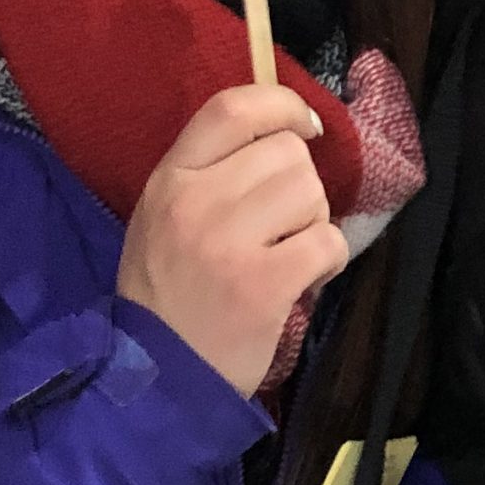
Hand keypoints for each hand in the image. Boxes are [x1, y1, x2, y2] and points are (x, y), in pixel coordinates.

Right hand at [118, 84, 348, 399]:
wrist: (156, 379)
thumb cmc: (167, 295)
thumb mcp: (163, 218)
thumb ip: (210, 172)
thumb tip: (285, 129)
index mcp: (170, 179)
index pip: (232, 107)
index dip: (282, 104)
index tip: (305, 124)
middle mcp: (197, 202)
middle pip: (288, 152)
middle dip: (299, 186)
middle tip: (280, 226)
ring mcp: (229, 243)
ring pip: (313, 194)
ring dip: (312, 224)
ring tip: (284, 255)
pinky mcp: (264, 285)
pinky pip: (327, 243)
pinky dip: (326, 262)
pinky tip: (300, 281)